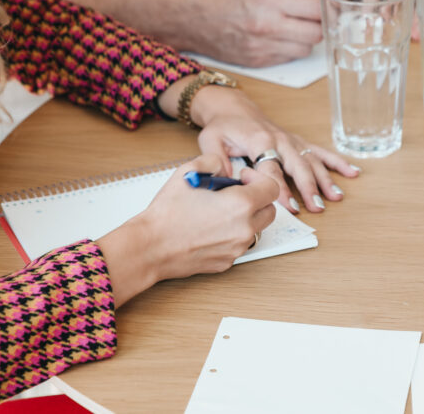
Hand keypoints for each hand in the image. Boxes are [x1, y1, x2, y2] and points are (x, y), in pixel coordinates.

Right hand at [98, 154, 276, 305]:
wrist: (151, 247)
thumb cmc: (167, 212)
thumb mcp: (187, 171)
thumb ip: (212, 161)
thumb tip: (223, 166)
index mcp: (240, 204)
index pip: (271, 188)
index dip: (258, 178)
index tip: (242, 178)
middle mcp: (244, 228)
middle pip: (270, 211)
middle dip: (257, 199)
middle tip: (235, 192)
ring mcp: (237, 248)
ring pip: (256, 229)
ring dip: (247, 217)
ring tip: (220, 210)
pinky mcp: (227, 262)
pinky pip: (239, 244)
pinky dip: (232, 234)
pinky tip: (210, 227)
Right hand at [183, 0, 323, 66]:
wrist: (196, 19)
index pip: (317, 8)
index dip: (324, 5)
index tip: (322, 3)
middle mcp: (268, 25)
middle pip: (317, 32)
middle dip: (317, 23)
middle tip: (308, 15)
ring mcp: (263, 47)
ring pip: (306, 48)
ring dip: (304, 38)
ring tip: (289, 26)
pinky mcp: (259, 62)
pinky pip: (289, 58)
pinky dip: (288, 48)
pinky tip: (275, 36)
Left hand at [189, 86, 359, 213]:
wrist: (234, 108)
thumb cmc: (223, 126)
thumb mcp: (210, 141)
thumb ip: (217, 161)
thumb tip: (227, 182)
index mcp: (259, 141)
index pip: (272, 169)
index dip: (282, 191)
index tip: (291, 208)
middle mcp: (279, 140)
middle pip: (298, 167)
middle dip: (309, 188)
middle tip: (318, 207)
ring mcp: (291, 141)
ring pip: (312, 161)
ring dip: (326, 179)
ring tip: (337, 197)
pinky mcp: (298, 142)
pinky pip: (320, 151)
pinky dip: (337, 161)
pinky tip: (352, 172)